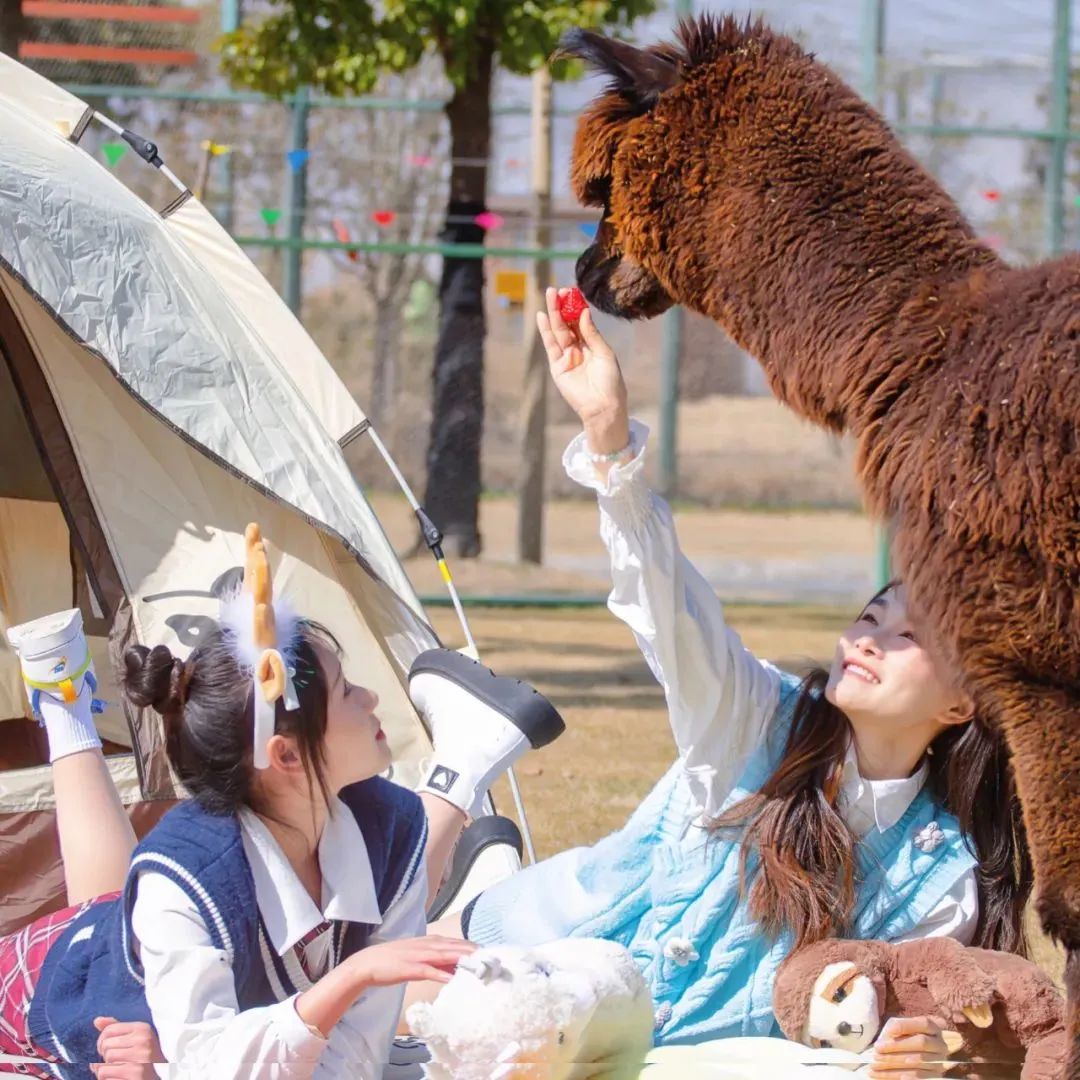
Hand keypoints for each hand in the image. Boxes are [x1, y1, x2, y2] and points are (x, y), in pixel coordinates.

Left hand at [90, 1016, 161, 1078]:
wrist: (166, 1073)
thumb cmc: (147, 1056)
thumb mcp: (137, 1038)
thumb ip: (117, 1028)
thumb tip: (97, 1021)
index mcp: (143, 1029)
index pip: (109, 1030)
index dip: (103, 1041)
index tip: (109, 1048)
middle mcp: (143, 1041)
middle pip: (105, 1047)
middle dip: (105, 1057)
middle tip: (117, 1061)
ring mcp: (140, 1059)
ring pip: (102, 1065)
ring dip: (105, 1071)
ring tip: (118, 1070)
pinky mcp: (135, 1075)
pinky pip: (105, 1076)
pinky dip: (107, 1079)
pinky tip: (120, 1077)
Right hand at [348, 935, 475, 987]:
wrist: (367, 964)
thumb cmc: (392, 961)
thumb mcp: (416, 956)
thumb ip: (433, 959)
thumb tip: (452, 967)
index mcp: (427, 941)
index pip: (453, 942)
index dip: (470, 946)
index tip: (486, 951)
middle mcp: (425, 945)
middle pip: (453, 946)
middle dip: (471, 951)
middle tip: (489, 957)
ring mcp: (417, 955)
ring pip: (444, 955)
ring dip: (461, 958)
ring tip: (477, 962)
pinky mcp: (409, 968)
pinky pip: (428, 970)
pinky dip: (441, 974)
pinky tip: (452, 978)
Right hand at [538, 286, 628, 452]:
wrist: (603, 406)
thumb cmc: (610, 381)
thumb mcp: (604, 353)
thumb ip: (592, 333)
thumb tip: (583, 312)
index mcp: (593, 345)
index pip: (581, 322)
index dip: (576, 307)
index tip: (572, 291)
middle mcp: (578, 349)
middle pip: (568, 324)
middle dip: (562, 307)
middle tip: (557, 289)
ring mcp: (566, 357)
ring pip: (558, 331)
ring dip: (554, 313)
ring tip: (550, 295)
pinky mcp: (557, 366)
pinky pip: (550, 345)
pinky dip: (546, 331)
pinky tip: (542, 316)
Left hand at [867, 1016, 952, 1078]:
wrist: (906, 1058)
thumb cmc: (901, 1039)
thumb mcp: (898, 1029)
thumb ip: (895, 1027)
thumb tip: (890, 1036)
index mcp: (933, 1029)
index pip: (924, 1023)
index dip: (905, 1026)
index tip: (886, 1033)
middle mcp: (940, 1045)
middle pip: (921, 1042)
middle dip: (897, 1046)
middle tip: (876, 1050)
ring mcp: (940, 1062)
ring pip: (918, 1061)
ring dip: (894, 1062)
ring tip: (874, 1065)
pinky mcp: (936, 1077)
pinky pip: (920, 1077)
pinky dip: (903, 1076)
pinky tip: (888, 1076)